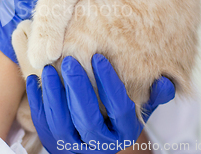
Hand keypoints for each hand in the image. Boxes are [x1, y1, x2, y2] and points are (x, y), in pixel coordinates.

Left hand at [26, 55, 175, 152]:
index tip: (98, 56)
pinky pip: (42, 124)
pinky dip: (37, 102)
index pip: (120, 109)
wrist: (96, 134)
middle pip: (89, 120)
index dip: (109, 82)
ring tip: (49, 68)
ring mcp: (75, 147)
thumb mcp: (141, 103)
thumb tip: (165, 83)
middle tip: (68, 61)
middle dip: (78, 89)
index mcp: (125, 133)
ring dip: (54, 95)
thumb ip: (153, 93)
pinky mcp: (53, 142)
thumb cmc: (118, 109)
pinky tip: (34, 79)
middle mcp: (102, 144)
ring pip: (62, 125)